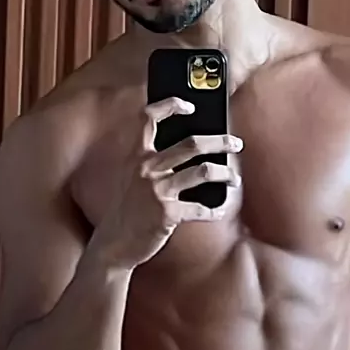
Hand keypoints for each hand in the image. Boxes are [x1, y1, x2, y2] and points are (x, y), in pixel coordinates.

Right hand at [98, 97, 242, 268]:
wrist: (112, 245)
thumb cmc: (128, 211)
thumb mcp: (133, 181)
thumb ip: (153, 164)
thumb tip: (192, 151)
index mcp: (137, 157)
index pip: (148, 118)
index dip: (169, 105)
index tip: (189, 104)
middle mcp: (147, 169)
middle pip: (191, 144)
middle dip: (220, 141)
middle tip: (236, 143)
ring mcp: (157, 191)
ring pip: (203, 172)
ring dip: (226, 173)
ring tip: (234, 178)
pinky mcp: (167, 214)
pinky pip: (200, 208)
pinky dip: (214, 210)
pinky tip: (219, 210)